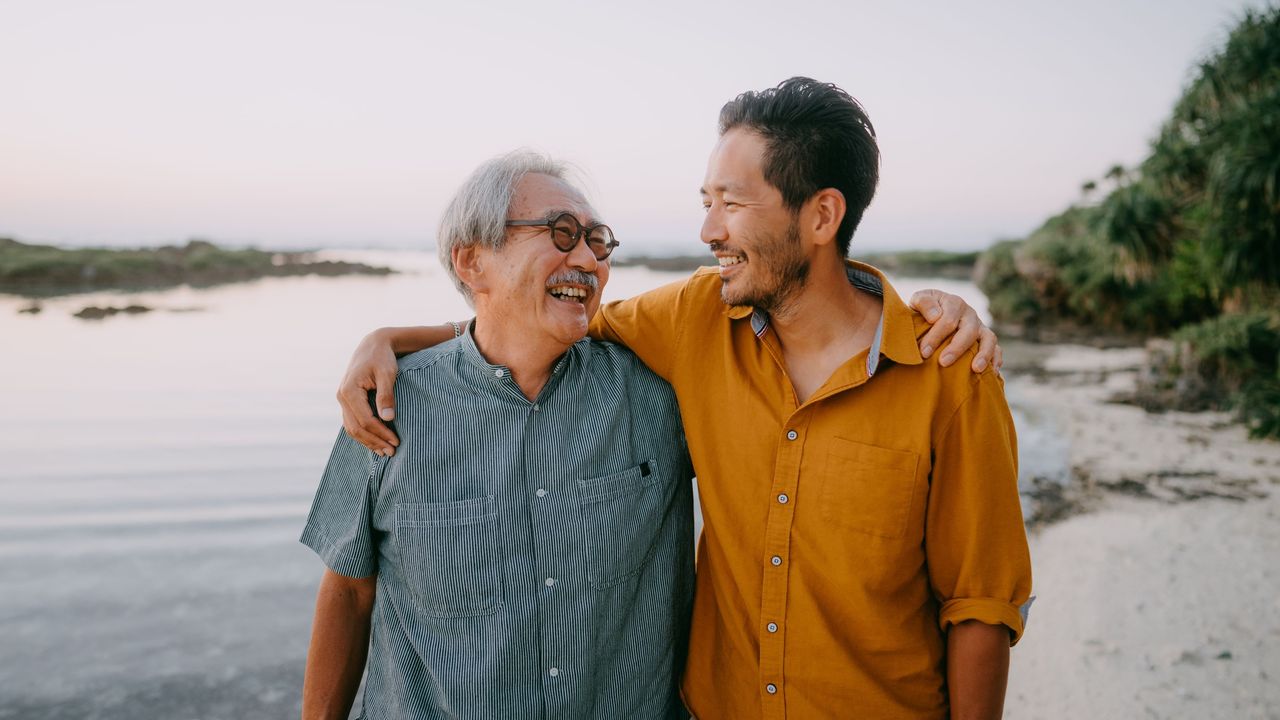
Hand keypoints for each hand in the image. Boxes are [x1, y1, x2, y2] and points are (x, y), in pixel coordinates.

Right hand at [337, 329, 400, 454]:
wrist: (373, 345)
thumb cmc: (382, 358)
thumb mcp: (387, 374)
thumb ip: (387, 395)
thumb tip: (388, 419)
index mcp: (349, 390)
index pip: (365, 420)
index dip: (381, 433)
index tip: (396, 441)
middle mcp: (342, 396)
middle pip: (356, 428)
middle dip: (374, 442)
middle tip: (392, 452)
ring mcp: (342, 400)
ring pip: (352, 428)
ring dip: (368, 442)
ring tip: (385, 452)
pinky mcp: (347, 402)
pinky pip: (352, 423)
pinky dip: (363, 434)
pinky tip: (376, 442)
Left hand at [909, 289, 1001, 372]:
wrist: (931, 314)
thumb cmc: (923, 310)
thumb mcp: (918, 300)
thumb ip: (923, 302)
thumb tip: (934, 316)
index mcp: (954, 303)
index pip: (948, 320)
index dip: (936, 336)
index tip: (924, 352)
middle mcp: (970, 314)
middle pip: (969, 330)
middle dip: (956, 348)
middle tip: (943, 362)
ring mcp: (980, 327)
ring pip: (988, 339)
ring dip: (983, 354)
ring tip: (975, 369)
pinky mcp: (986, 339)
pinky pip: (996, 349)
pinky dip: (996, 359)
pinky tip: (992, 373)